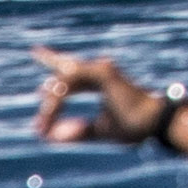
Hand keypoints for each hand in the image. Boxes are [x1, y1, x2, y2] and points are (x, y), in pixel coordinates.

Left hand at [31, 46, 180, 145]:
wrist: (151, 125)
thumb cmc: (132, 127)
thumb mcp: (98, 131)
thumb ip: (76, 132)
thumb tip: (48, 137)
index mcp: (103, 84)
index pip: (77, 75)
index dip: (60, 74)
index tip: (43, 79)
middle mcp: (102, 73)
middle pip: (70, 65)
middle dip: (52, 59)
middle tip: (36, 51)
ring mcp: (103, 70)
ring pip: (66, 79)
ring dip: (51, 104)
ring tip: (42, 124)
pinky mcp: (104, 73)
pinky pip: (72, 79)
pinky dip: (60, 96)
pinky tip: (50, 107)